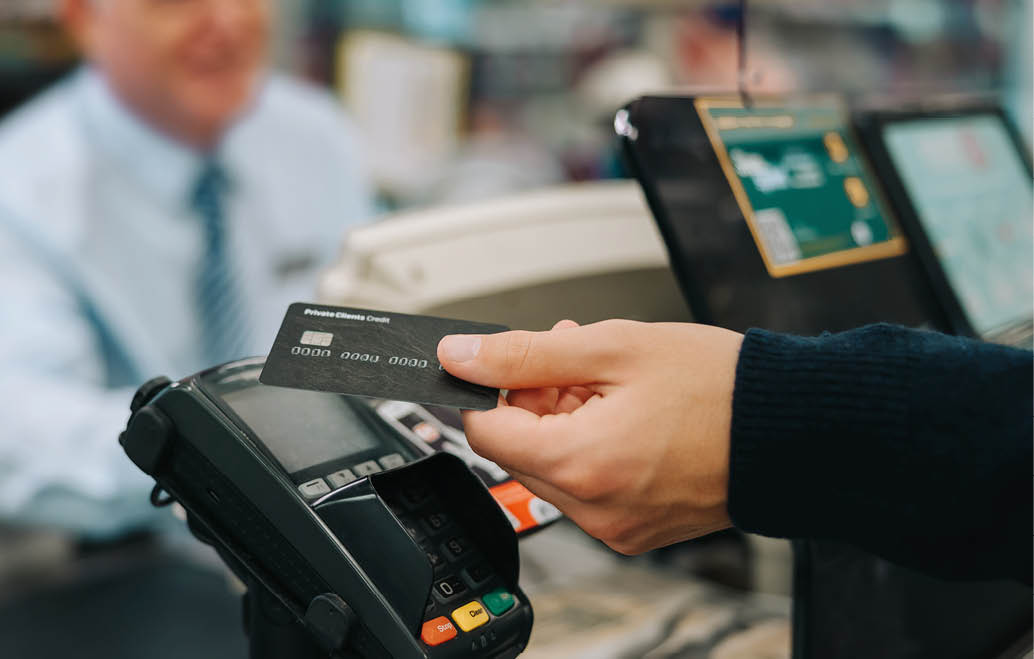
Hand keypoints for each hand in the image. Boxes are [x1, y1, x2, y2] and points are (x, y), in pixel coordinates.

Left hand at [437, 319, 742, 553]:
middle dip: (535, 400)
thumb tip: (459, 356)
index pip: (485, 433)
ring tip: (607, 380)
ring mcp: (617, 526)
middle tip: (573, 359)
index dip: (489, 390)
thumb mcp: (613, 348)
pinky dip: (592, 448)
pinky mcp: (637, 531)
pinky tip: (623, 412)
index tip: (508, 364)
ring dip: (564, 420)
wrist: (792, 429)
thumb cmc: (719, 386)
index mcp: (582, 464)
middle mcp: (595, 509)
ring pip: (554, 468)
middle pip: (519, 452)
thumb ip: (525, 354)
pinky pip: (588, 488)